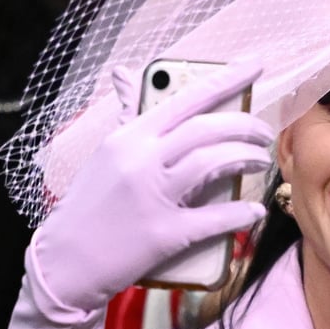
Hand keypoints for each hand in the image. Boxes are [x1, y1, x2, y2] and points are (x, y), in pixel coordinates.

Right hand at [29, 63, 272, 311]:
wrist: (65, 260)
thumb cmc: (89, 205)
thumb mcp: (105, 153)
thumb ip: (127, 115)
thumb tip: (124, 73)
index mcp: (129, 137)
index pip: (185, 99)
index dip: (226, 80)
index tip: (256, 68)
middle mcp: (141, 161)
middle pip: (206, 130)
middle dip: (244, 126)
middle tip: (264, 134)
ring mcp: (152, 197)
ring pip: (213, 164)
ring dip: (246, 159)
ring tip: (261, 161)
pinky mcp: (164, 234)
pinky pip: (213, 218)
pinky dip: (239, 213)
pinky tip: (255, 210)